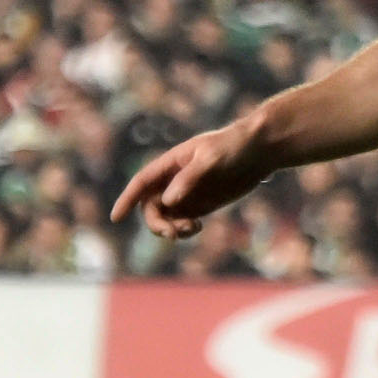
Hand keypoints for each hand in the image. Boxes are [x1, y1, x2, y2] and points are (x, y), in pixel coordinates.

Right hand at [110, 120, 267, 239]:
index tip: (116, 217)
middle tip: (173, 232)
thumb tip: (167, 201)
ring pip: (166, 217)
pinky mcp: (202, 205)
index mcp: (172, 163)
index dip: (127, 199)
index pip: (142, 182)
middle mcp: (175, 180)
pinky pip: (183, 222)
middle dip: (156, 222)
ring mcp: (188, 194)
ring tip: (191, 228)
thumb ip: (189, 178)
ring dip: (170, 228)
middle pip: (151, 206)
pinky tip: (195, 228)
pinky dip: (184, 230)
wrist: (261, 150)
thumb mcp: (211, 158)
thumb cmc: (234, 146)